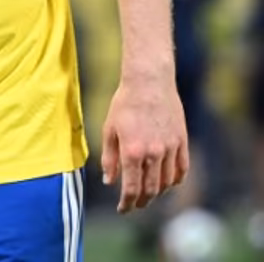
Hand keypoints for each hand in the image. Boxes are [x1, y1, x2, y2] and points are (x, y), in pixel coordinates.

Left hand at [101, 77, 188, 212]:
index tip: (123, 209)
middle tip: (134, 205)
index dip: (127, 203)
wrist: (149, 83)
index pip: (131, 188)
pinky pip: (181, 169)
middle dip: (141, 201)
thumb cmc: (124, 104)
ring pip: (167, 182)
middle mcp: (153, 153)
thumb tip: (109, 181)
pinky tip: (167, 182)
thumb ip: (109, 158)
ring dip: (157, 192)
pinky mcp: (182, 142)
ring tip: (148, 194)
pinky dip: (174, 180)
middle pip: (150, 189)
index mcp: (132, 151)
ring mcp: (170, 148)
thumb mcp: (109, 129)